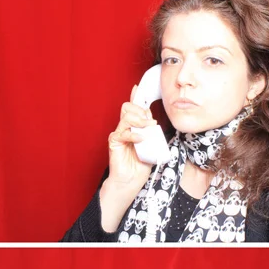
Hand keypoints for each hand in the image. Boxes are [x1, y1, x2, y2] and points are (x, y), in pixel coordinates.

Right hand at [100, 85, 157, 231]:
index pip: (134, 108)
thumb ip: (153, 133)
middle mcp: (125, 127)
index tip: (138, 87)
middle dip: (141, 111)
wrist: (131, 181)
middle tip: (151, 122)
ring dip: (139, 120)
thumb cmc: (142, 164)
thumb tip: (154, 121)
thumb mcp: (153, 146)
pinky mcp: (115, 142)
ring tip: (148, 129)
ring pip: (126, 117)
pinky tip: (141, 139)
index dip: (135, 97)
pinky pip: (122, 133)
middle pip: (129, 107)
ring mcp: (119, 134)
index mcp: (134, 127)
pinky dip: (134, 134)